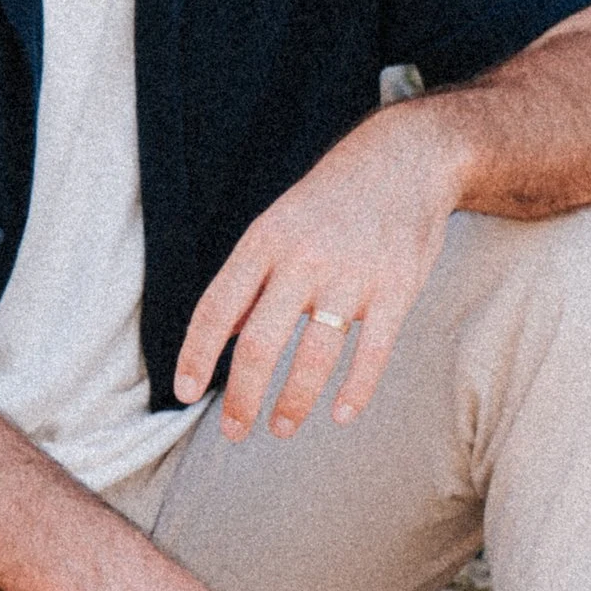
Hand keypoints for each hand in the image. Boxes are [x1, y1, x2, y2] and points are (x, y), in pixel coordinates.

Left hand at [174, 100, 460, 441]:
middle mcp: (302, 259)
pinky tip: (340, 414)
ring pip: (313, 356)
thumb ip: (250, 280)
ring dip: (292, 403)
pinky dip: (355, 390)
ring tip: (281, 427)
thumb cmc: (332, 201)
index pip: (216, 308)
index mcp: (264, 242)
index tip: (186, 392)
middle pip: (259, 343)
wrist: (405, 159)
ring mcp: (351, 275)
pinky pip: (371, 352)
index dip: (196, 355)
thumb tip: (219, 336)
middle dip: (241, 397)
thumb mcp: (278, 225)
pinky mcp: (395, 288)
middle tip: (234, 431)